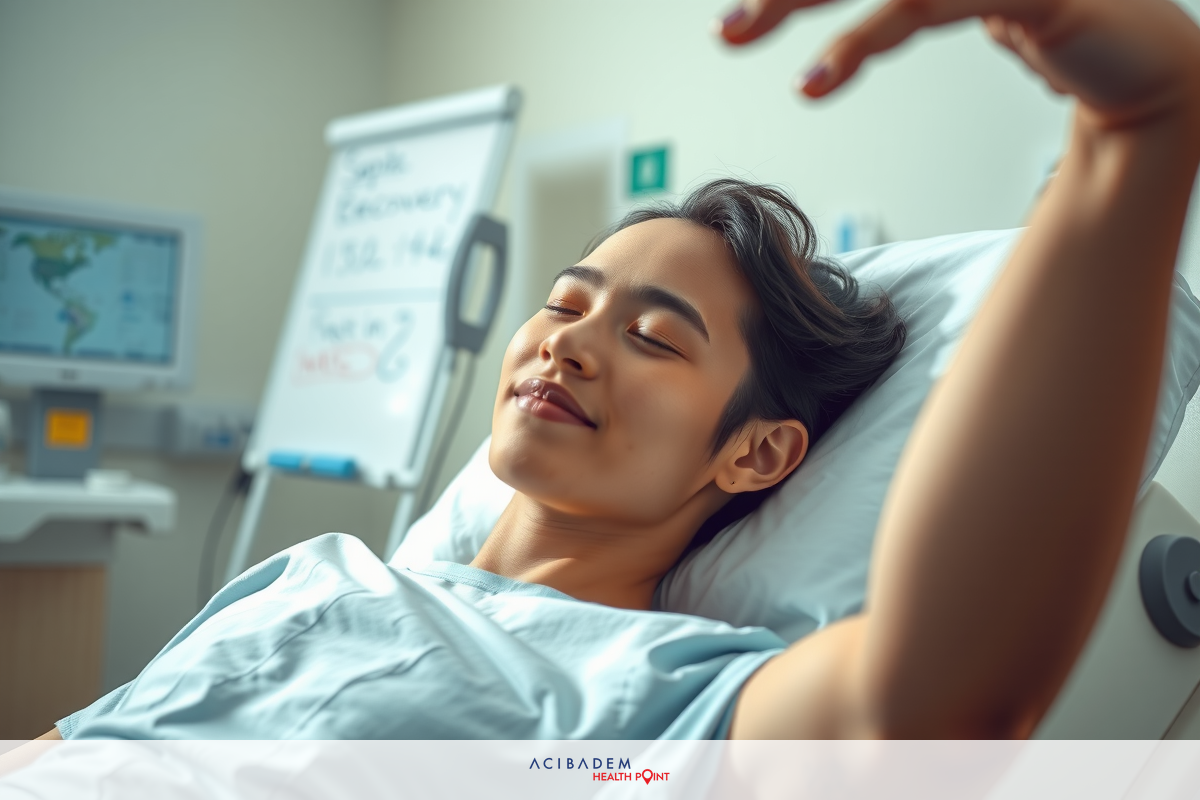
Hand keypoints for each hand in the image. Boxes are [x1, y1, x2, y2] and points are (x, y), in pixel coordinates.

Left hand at [716, 0, 1199, 128]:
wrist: (1151, 64)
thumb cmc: (1055, 28)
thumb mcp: (964, 0)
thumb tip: (859, 10)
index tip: (743, 6)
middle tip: (728, 27)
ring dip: (803, 3)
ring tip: (743, 38)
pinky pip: (926, 5)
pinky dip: (864, 39)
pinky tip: (820, 78)